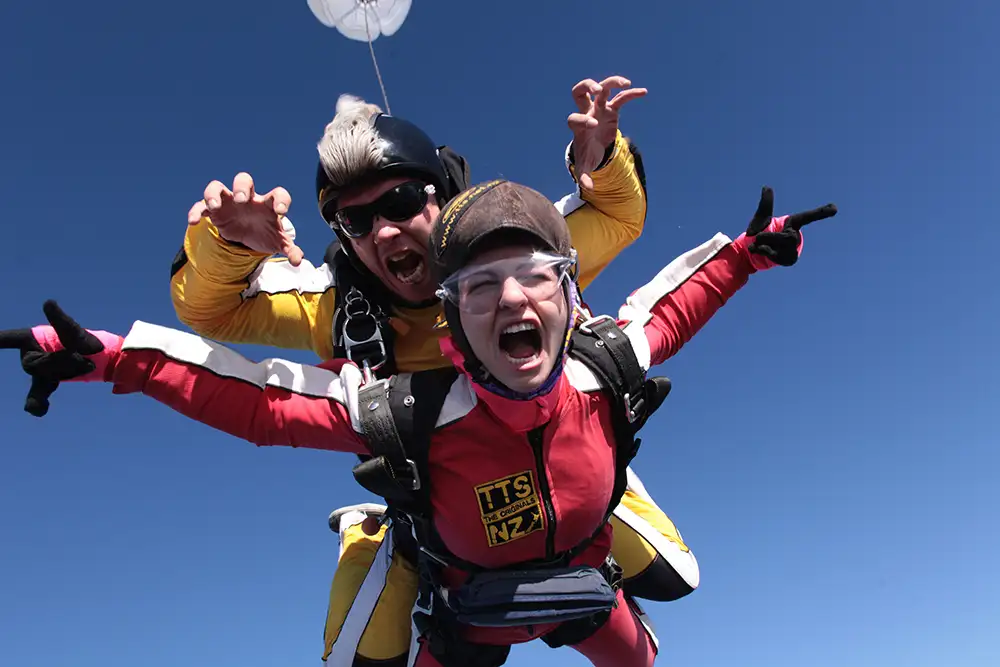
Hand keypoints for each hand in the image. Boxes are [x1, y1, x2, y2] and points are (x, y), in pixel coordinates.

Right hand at [0, 301, 107, 416]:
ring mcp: (37, 370)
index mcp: (30, 338)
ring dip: (68, 370)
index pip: (7, 339)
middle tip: (85, 358)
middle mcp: (30, 355)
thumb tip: (48, 302)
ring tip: (88, 365)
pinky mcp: (45, 383)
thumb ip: (60, 322)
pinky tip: (39, 410)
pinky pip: (36, 395)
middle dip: (63, 360)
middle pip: (38, 362)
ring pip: (45, 374)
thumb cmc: (81, 341)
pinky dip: (36, 403)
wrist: (99, 359)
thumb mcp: (74, 331)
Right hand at [188, 172, 303, 265]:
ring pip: (218, 186)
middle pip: (244, 179)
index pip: (278, 194)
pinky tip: (193, 221)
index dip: (281, 199)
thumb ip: (290, 249)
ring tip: (214, 207)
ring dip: (214, 194)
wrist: (249, 236)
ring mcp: (230, 202)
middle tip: (242, 201)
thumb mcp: (279, 243)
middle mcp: (249, 199)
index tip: (282, 212)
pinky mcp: (215, 211)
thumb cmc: (265, 233)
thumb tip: (298, 260)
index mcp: (268, 205)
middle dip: (242, 186)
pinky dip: (196, 210)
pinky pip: (201, 205)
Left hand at [568, 75, 646, 190]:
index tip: (594, 125)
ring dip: (613, 82)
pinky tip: (643, 92)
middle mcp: (586, 112)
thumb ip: (584, 175)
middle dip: (587, 86)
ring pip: (603, 87)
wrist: (593, 147)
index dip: (583, 119)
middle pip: (579, 91)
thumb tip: (588, 187)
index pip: (575, 118)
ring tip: (627, 84)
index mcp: (578, 126)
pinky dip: (631, 94)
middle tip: (598, 90)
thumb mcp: (586, 165)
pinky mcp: (611, 108)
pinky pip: (621, 97)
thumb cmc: (587, 154)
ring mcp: (599, 108)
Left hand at [740, 187, 837, 267]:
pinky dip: (762, 252)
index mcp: (791, 223)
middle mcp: (795, 235)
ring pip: (780, 246)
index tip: (835, 208)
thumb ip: (766, 204)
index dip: (820, 213)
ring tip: (758, 245)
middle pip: (787, 237)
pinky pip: (775, 255)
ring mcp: (794, 249)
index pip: (807, 216)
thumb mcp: (761, 217)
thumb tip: (767, 187)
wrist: (752, 252)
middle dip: (768, 236)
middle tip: (758, 237)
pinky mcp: (789, 260)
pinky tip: (759, 252)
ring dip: (763, 244)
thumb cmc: (759, 232)